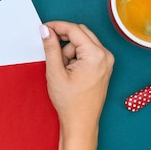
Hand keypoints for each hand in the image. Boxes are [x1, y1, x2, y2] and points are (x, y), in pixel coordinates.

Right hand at [39, 21, 113, 141]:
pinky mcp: (103, 67)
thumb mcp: (55, 72)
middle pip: (81, 33)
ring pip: (83, 42)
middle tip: (50, 49)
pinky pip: (87, 52)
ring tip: (62, 70)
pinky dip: (75, 57)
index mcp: (96, 55)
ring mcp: (106, 61)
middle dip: (63, 39)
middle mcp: (105, 56)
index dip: (57, 26)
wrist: (81, 123)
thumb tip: (46, 31)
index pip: (75, 29)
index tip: (44, 28)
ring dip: (69, 50)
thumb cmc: (71, 103)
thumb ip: (51, 48)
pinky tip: (69, 71)